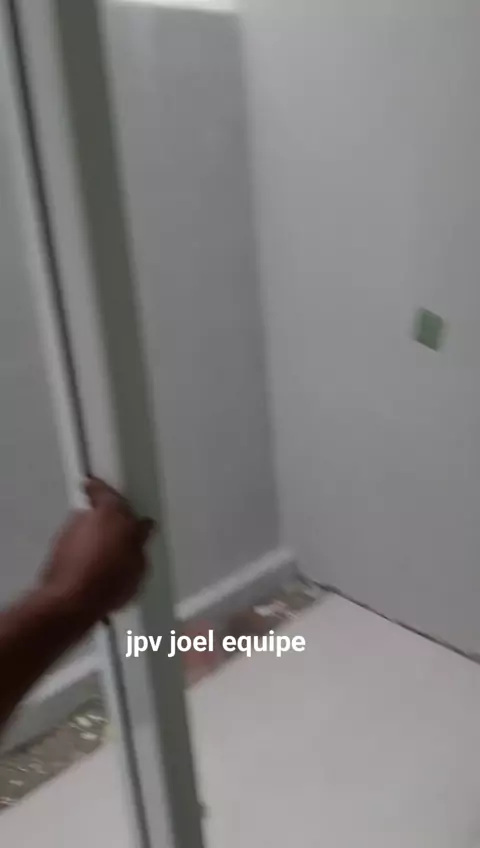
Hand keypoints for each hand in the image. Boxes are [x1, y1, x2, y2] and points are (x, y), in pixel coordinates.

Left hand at [40, 478, 155, 623]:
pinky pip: (74, 550)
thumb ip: (139, 541)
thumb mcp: (140, 564)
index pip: (104, 490)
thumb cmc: (111, 579)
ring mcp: (66, 534)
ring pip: (84, 533)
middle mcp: (84, 516)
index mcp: (110, 512)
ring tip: (106, 566)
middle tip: (119, 543)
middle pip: (97, 514)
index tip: (106, 493)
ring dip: (93, 543)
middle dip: (106, 526)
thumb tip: (142, 529)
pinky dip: (81, 558)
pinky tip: (92, 577)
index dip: (105, 491)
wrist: (71, 602)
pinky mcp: (53, 553)